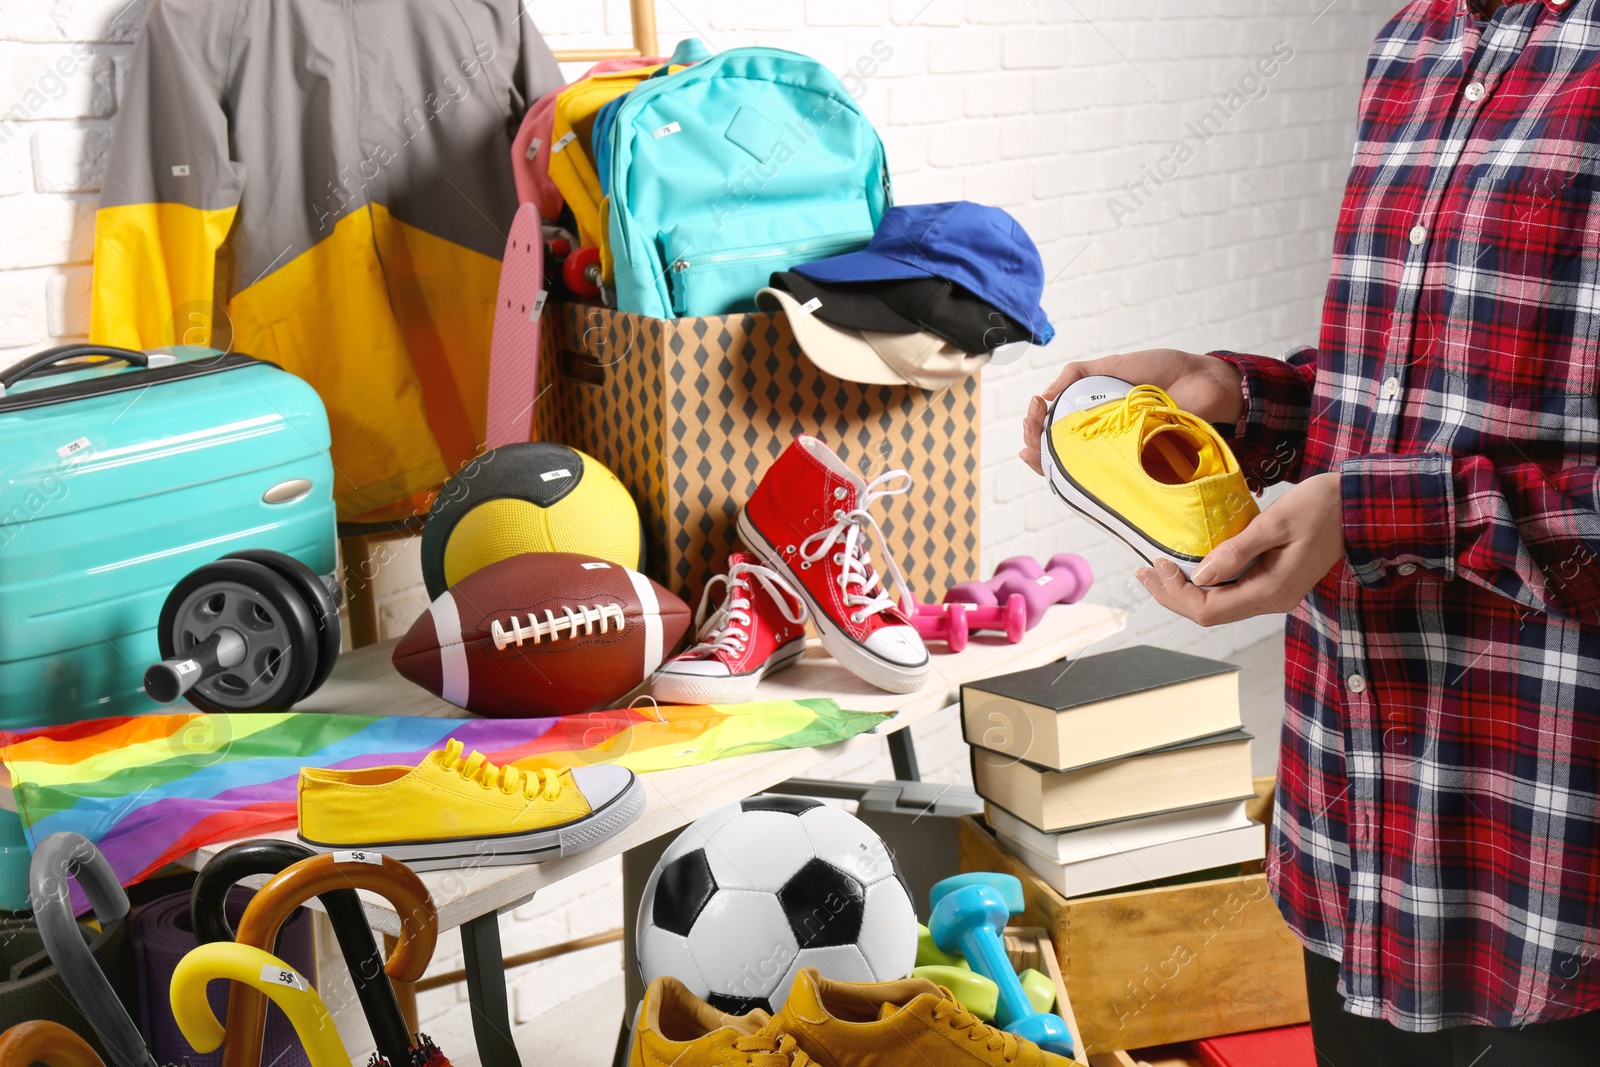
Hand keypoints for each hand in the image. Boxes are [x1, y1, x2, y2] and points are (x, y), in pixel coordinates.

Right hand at [1019, 349, 1244, 474]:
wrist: (1207, 383)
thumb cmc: (1167, 371)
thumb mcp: (1116, 365)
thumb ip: (1080, 373)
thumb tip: (1045, 393)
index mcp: (1095, 412)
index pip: (1055, 425)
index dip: (1036, 422)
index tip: (1034, 407)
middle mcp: (1103, 437)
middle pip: (1057, 451)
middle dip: (1034, 441)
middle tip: (1032, 426)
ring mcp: (1119, 454)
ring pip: (1075, 469)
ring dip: (1047, 463)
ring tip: (1034, 449)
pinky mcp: (1138, 466)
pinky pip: (1107, 480)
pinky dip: (1083, 479)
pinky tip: (1063, 471)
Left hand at [1136, 472, 1345, 625]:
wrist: (1360, 506)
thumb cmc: (1323, 507)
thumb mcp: (1274, 523)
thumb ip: (1236, 551)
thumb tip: (1198, 575)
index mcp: (1271, 592)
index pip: (1209, 610)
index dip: (1176, 593)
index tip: (1155, 564)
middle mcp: (1271, 601)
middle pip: (1209, 613)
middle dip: (1172, 596)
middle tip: (1143, 572)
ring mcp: (1274, 594)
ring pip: (1218, 605)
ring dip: (1184, 591)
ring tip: (1155, 571)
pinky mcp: (1274, 582)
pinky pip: (1231, 592)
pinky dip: (1204, 583)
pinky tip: (1187, 568)